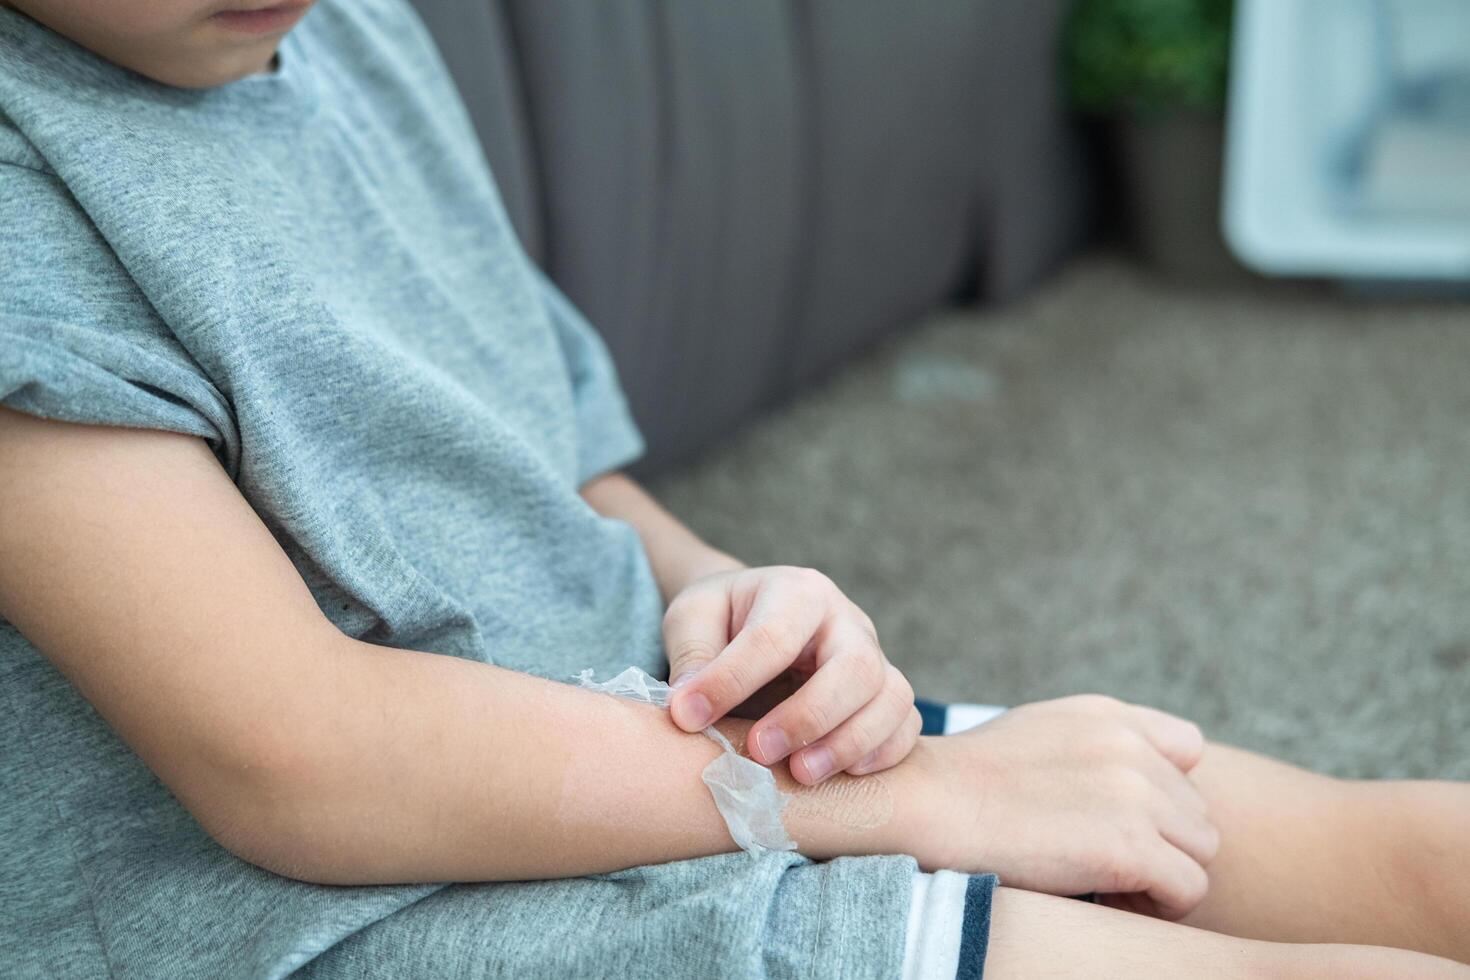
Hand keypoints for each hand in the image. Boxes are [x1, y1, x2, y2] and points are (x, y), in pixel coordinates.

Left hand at [662, 566, 918, 784]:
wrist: (752, 619)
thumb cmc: (720, 619)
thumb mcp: (691, 618)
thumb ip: (691, 654)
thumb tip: (689, 708)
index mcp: (797, 591)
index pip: (773, 637)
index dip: (730, 681)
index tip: (687, 718)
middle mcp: (846, 621)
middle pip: (856, 666)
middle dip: (808, 717)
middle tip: (760, 752)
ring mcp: (874, 657)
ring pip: (890, 697)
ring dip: (849, 742)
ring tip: (801, 775)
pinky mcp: (885, 694)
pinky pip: (905, 724)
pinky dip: (882, 752)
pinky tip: (843, 775)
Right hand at [908, 694, 1218, 919]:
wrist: (928, 802)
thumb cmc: (966, 780)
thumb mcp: (1038, 732)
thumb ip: (1094, 743)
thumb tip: (1132, 781)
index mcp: (1108, 716)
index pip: (1187, 748)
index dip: (1166, 791)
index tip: (1124, 819)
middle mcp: (1130, 747)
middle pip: (1195, 810)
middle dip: (1163, 842)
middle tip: (1110, 865)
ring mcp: (1134, 795)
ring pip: (1201, 851)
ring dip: (1165, 875)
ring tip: (1111, 886)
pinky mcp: (1128, 847)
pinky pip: (1188, 889)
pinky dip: (1158, 905)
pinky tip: (1109, 900)